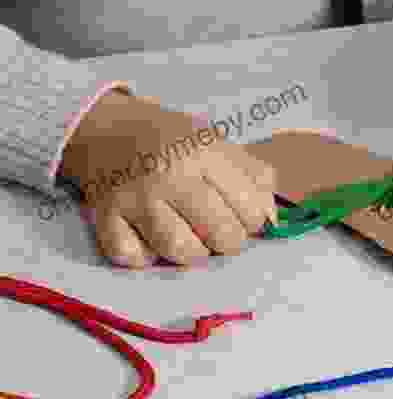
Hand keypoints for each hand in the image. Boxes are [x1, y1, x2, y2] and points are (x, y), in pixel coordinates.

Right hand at [61, 90, 276, 268]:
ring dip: (192, 252)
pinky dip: (146, 256)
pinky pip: (134, 258)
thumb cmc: (172, 141)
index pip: (251, 210)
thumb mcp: (219, 143)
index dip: (253, 220)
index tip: (241, 215)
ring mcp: (134, 197)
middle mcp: (169, 174)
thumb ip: (255, 176)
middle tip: (218, 230)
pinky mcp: (103, 217)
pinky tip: (149, 237)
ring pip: (180, 252)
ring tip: (190, 236)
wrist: (104, 129)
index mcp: (205, 151)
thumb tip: (272, 220)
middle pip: (221, 236)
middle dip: (228, 241)